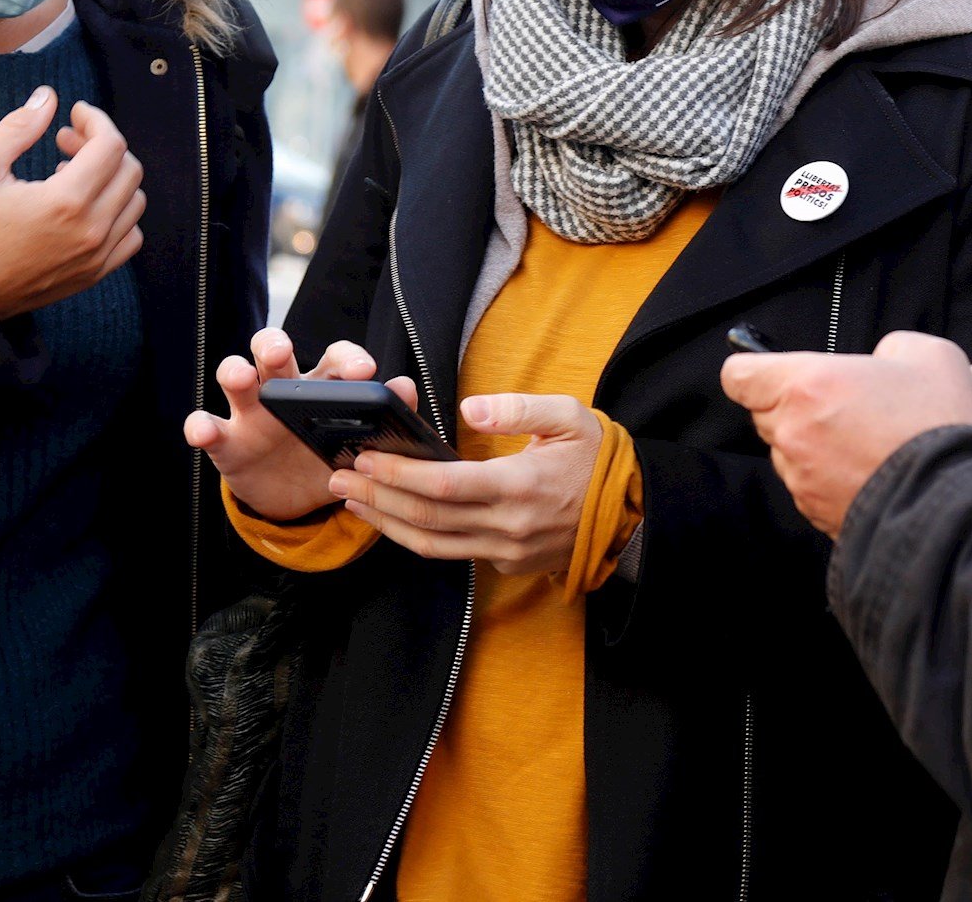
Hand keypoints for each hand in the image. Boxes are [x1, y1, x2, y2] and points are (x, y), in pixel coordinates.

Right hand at [0, 88, 145, 318]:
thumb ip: (18, 128)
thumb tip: (48, 97)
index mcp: (65, 202)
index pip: (111, 146)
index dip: (96, 120)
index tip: (75, 114)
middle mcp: (91, 231)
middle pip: (129, 170)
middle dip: (101, 145)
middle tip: (66, 141)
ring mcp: (97, 256)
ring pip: (134, 202)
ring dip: (111, 178)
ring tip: (69, 173)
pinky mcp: (95, 273)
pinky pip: (130, 236)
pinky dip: (118, 213)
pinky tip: (85, 207)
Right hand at [185, 334, 420, 522]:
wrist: (297, 503)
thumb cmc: (330, 459)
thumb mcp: (358, 446)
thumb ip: (385, 419)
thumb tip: (406, 389)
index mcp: (322, 387)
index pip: (334, 357)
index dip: (348, 358)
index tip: (364, 372)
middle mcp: (282, 389)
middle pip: (272, 350)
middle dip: (274, 344)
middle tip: (283, 352)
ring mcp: (249, 414)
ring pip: (234, 375)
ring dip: (235, 371)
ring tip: (243, 378)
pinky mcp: (226, 443)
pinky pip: (206, 426)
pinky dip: (200, 426)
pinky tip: (205, 431)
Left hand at [327, 393, 602, 574]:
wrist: (635, 515)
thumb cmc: (600, 459)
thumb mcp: (569, 417)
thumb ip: (518, 409)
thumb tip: (469, 411)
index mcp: (520, 486)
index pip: (443, 486)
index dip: (398, 474)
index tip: (364, 459)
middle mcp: (508, 526)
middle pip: (426, 518)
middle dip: (376, 499)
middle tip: (336, 480)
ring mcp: (506, 551)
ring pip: (431, 545)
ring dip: (386, 524)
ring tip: (351, 502)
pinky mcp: (507, 563)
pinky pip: (450, 553)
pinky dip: (414, 537)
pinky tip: (391, 518)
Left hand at [721, 330, 971, 537]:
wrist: (959, 507)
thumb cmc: (942, 426)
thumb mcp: (928, 354)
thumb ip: (889, 350)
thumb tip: (881, 363)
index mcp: (806, 386)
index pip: (739, 375)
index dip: (755, 369)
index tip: (778, 371)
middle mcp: (793, 435)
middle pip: (764, 415)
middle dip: (795, 408)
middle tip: (846, 407)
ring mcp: (802, 481)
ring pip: (788, 455)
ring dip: (814, 448)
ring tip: (867, 444)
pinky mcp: (818, 517)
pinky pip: (810, 490)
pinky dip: (831, 481)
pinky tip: (873, 474)